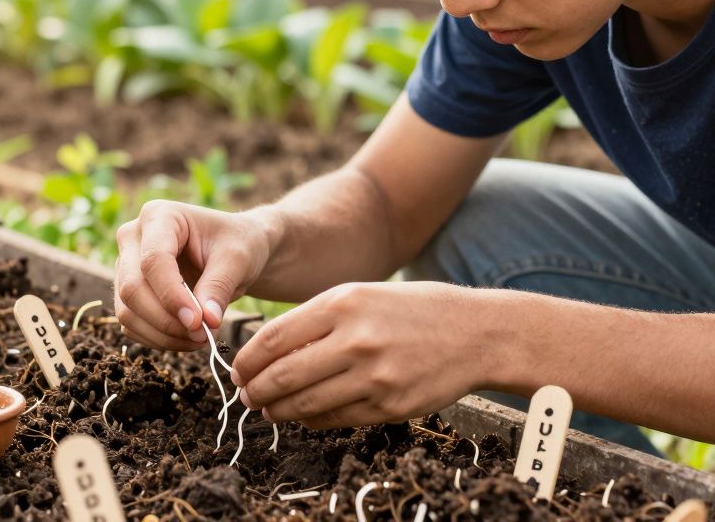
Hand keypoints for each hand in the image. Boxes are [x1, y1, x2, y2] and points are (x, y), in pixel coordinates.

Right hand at [114, 200, 275, 350]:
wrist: (233, 251)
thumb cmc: (237, 244)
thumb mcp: (237, 258)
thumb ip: (218, 286)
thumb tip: (205, 322)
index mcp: (159, 216)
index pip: (153, 260)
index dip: (172, 296)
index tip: (198, 323)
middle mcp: (133, 238)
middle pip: (132, 288)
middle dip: (166, 320)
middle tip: (202, 336)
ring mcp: (125, 266)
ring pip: (127, 311)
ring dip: (163, 335)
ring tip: (200, 338)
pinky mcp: (128, 293)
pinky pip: (132, 325)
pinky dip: (158, 339)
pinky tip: (186, 338)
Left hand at [230, 281, 489, 428]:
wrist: (477, 333)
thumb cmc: (415, 309)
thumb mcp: (364, 294)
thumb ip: (318, 318)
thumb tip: (268, 351)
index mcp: (343, 303)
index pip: (274, 338)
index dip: (247, 360)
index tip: (237, 369)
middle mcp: (355, 339)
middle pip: (282, 375)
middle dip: (255, 390)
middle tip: (247, 395)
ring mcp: (373, 376)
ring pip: (304, 403)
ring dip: (278, 410)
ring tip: (269, 409)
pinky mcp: (389, 406)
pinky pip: (335, 418)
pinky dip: (312, 419)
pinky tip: (305, 414)